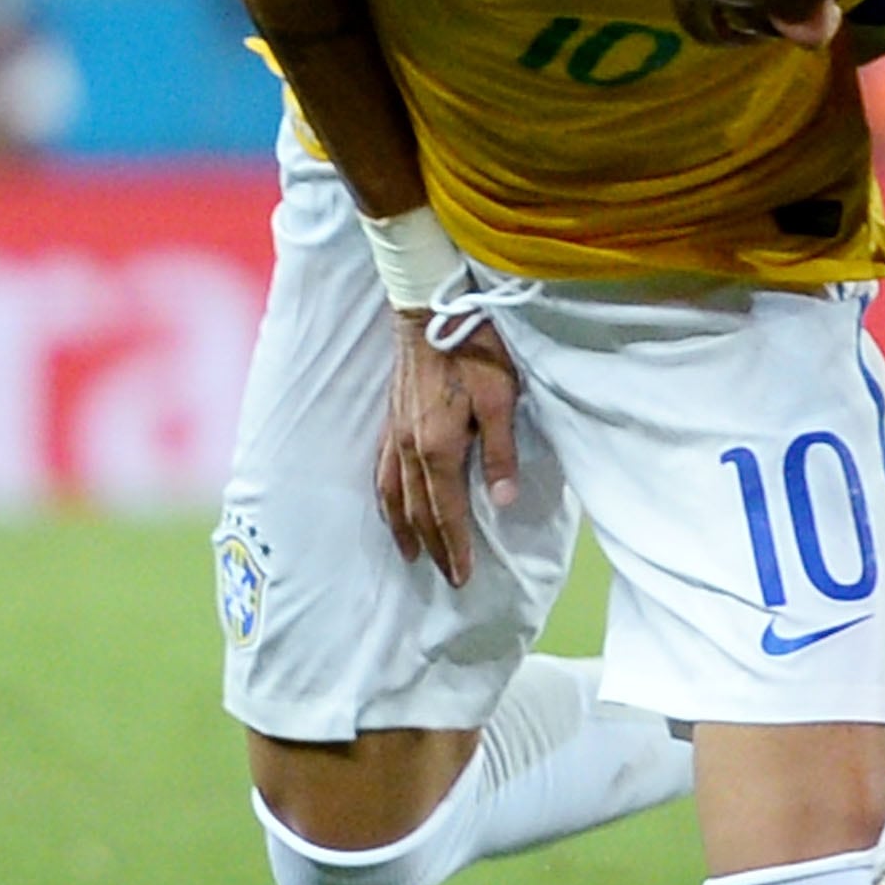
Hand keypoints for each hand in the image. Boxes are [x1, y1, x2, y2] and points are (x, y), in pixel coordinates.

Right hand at [373, 307, 522, 586]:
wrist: (431, 309)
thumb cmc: (476, 350)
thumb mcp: (502, 398)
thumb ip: (501, 451)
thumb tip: (504, 501)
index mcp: (438, 448)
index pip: (447, 511)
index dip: (456, 546)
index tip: (462, 576)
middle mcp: (410, 449)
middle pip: (418, 511)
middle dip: (433, 547)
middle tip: (446, 576)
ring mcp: (394, 435)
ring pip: (393, 496)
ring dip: (403, 529)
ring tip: (411, 555)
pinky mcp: (389, 421)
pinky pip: (380, 473)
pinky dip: (385, 499)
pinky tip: (389, 506)